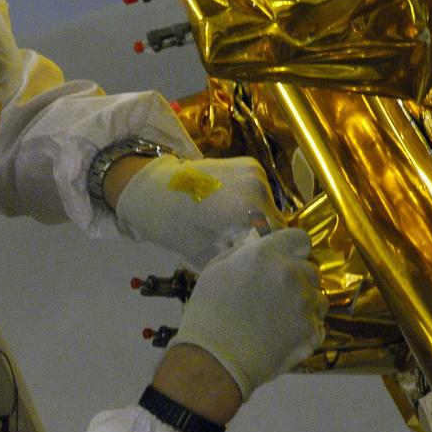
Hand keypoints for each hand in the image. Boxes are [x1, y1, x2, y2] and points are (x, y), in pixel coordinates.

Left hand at [113, 154, 283, 268]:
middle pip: (275, 222)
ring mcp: (255, 172)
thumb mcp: (207, 255)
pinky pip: (262, 192)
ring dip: (258, 219)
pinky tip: (233, 209)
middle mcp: (257, 188)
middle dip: (262, 236)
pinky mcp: (251, 164)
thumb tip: (262, 267)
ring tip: (236, 228)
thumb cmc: (175, 227)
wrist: (155, 188)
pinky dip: (252, 203)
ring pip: (270, 207)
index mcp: (246, 211)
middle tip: (243, 247)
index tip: (254, 262)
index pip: (276, 240)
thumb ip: (239, 260)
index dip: (267, 254)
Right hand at [169, 228, 325, 399]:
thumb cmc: (207, 313)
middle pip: (311, 270)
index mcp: (267, 254)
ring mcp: (305, 304)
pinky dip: (306, 331)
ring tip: (284, 320)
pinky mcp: (311, 332)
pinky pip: (318, 326)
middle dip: (300, 280)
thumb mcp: (216, 269)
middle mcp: (292, 274)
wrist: (214, 358)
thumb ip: (242, 252)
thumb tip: (256, 243)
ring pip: (318, 299)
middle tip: (279, 296)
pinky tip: (286, 338)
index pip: (299, 239)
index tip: (286, 261)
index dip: (294, 250)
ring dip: (306, 306)